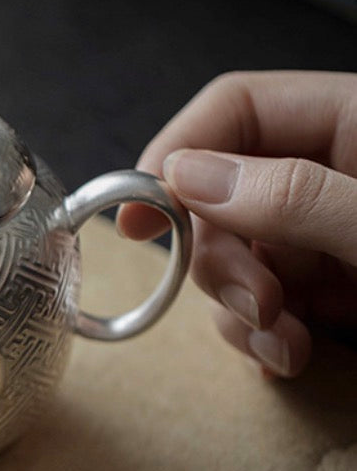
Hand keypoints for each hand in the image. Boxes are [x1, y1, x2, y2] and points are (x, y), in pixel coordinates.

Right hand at [116, 71, 356, 376]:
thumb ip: (295, 195)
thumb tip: (184, 175)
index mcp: (351, 122)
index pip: (235, 110)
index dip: (175, 155)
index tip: (135, 218)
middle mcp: (325, 176)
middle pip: (220, 197)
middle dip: (219, 261)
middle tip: (254, 303)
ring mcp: (324, 236)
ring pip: (233, 260)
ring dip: (238, 312)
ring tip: (284, 347)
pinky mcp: (328, 292)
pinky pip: (262, 306)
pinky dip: (262, 338)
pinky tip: (288, 359)